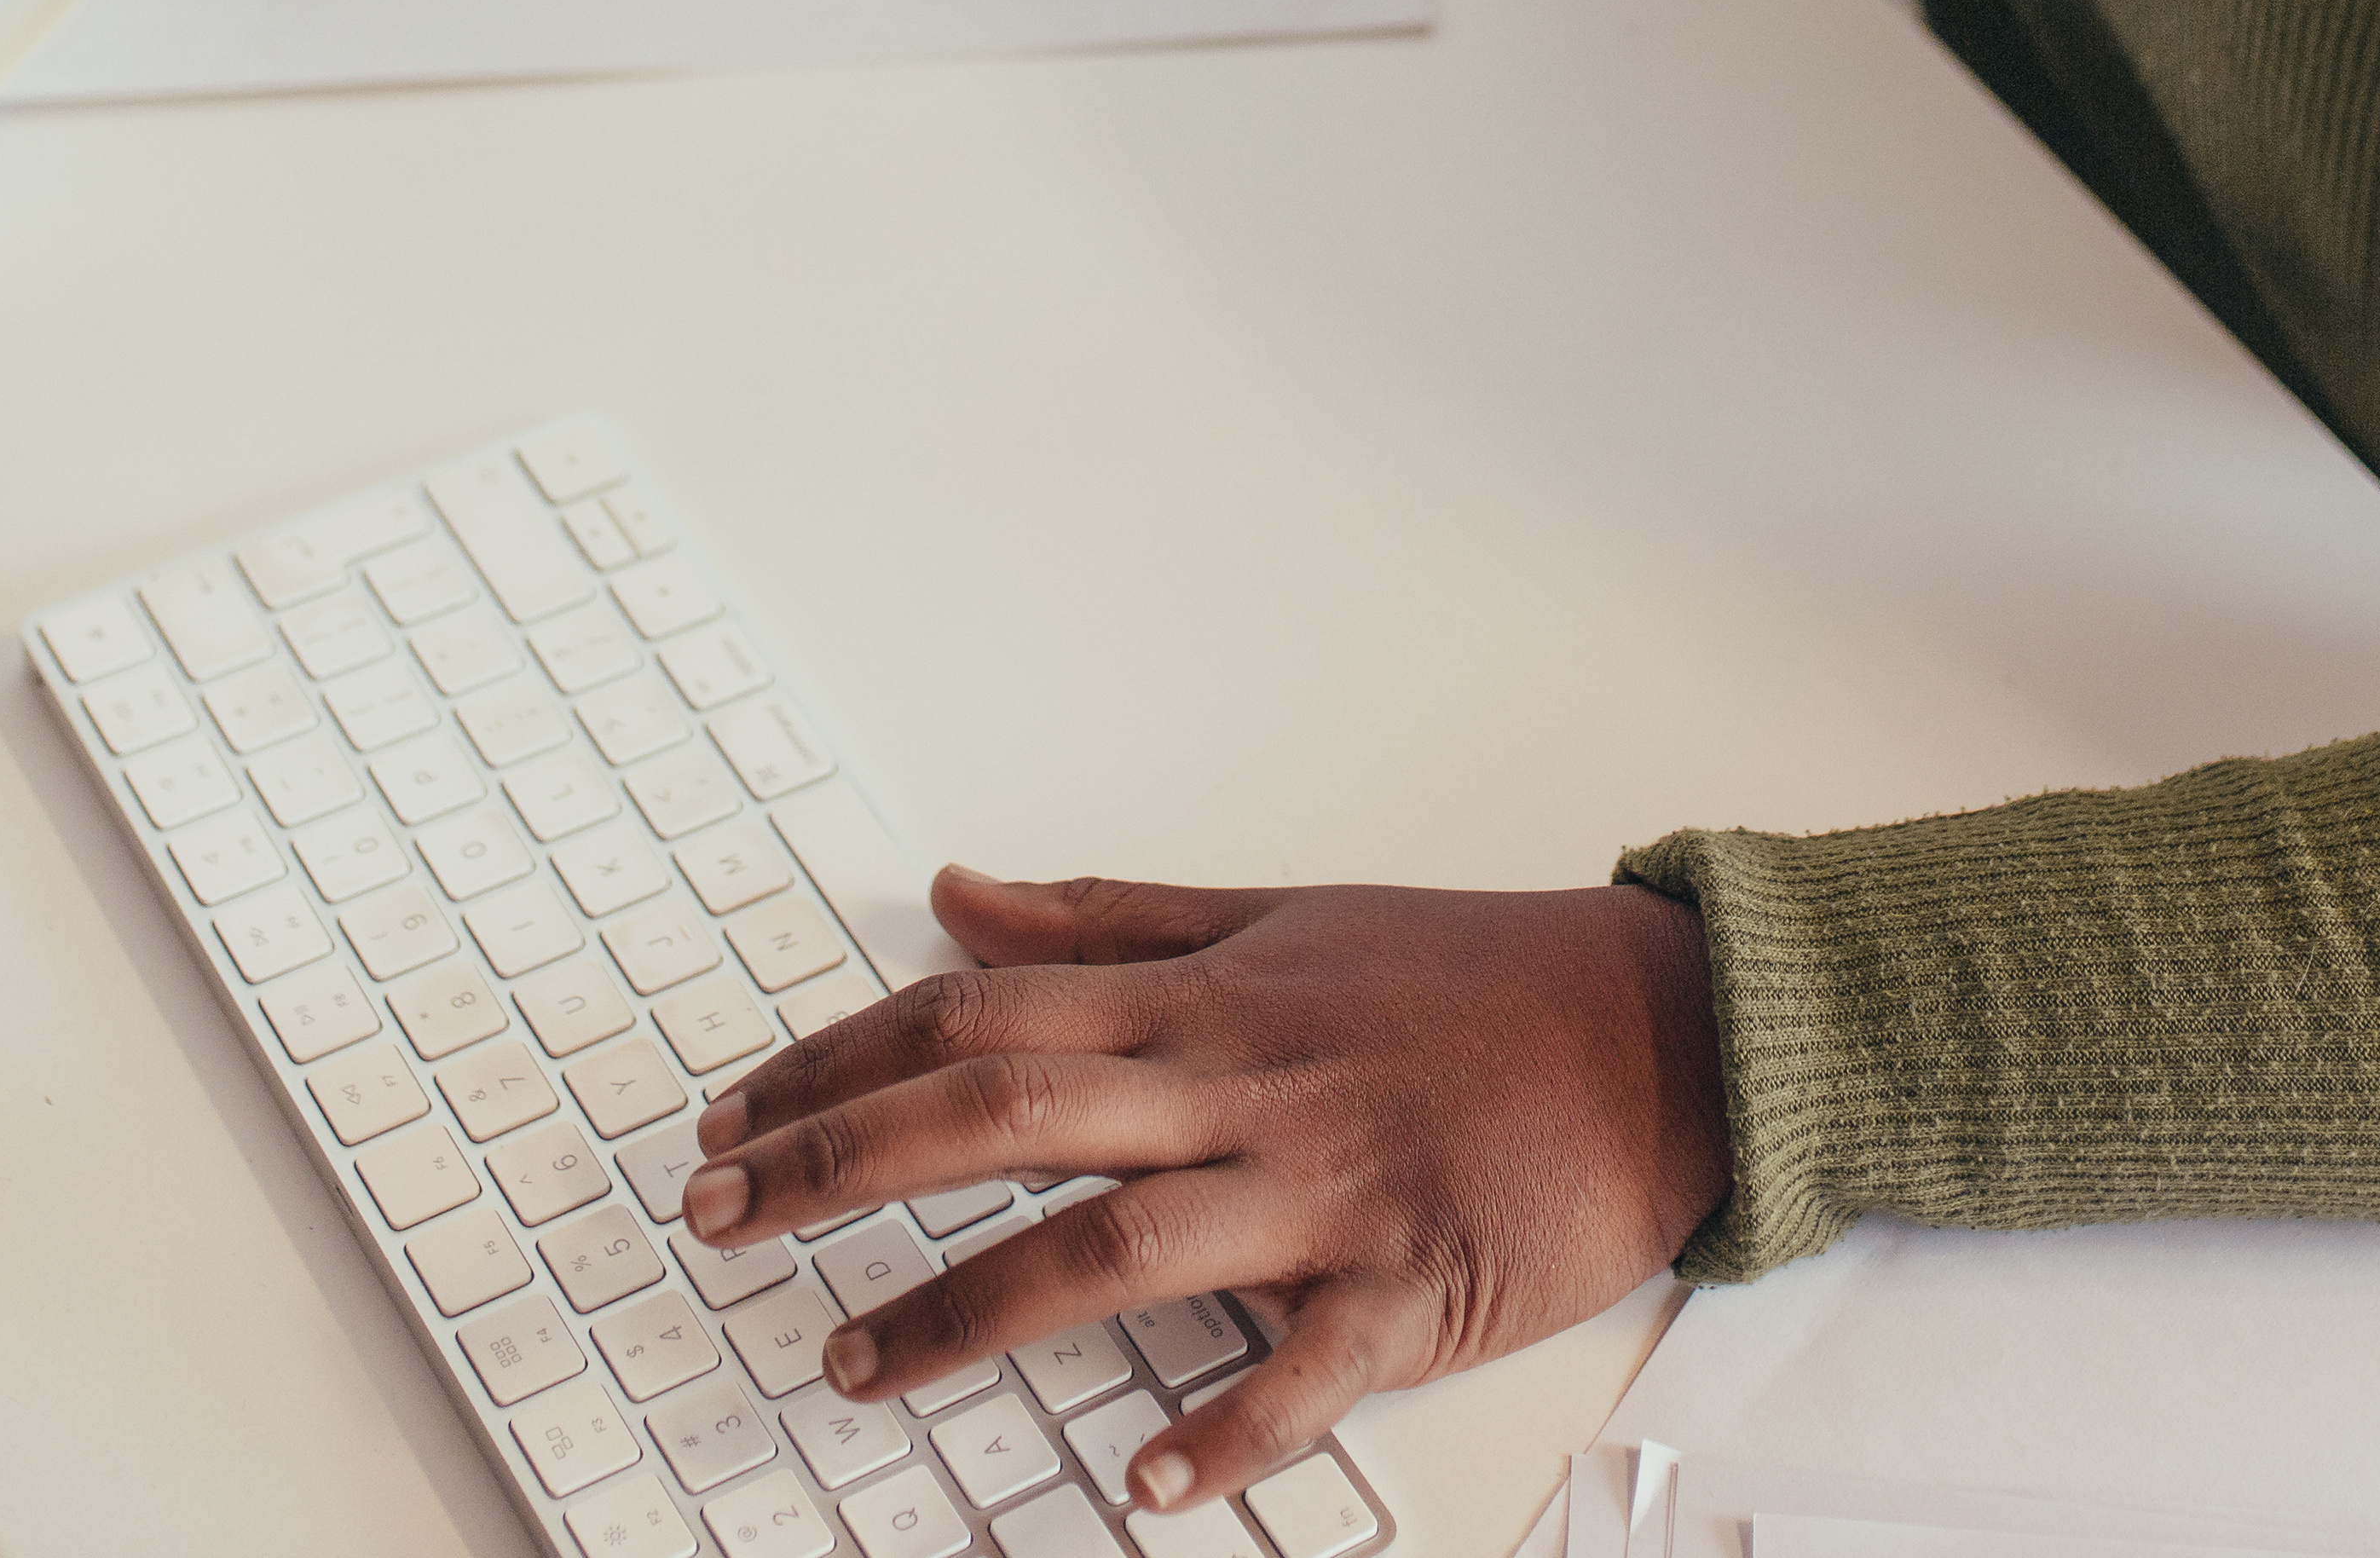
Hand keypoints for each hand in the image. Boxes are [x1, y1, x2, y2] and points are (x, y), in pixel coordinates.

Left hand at [680, 870, 1727, 1512]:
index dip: (836, 1059)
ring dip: (970, 1309)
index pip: (975, 1014)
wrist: (1666, 1027)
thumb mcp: (1279, 915)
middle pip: (999, 1112)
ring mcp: (1323, 1187)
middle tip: (713, 1221)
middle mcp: (1240, 1082)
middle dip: (839, 1164)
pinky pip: (1303, 1367)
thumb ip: (1109, 917)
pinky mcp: (1414, 1282)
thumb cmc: (1469, 976)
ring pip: (1115, 1242)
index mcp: (1203, 996)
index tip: (730, 1118)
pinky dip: (1221, 1429)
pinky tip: (1139, 1484)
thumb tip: (957, 895)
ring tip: (853, 1365)